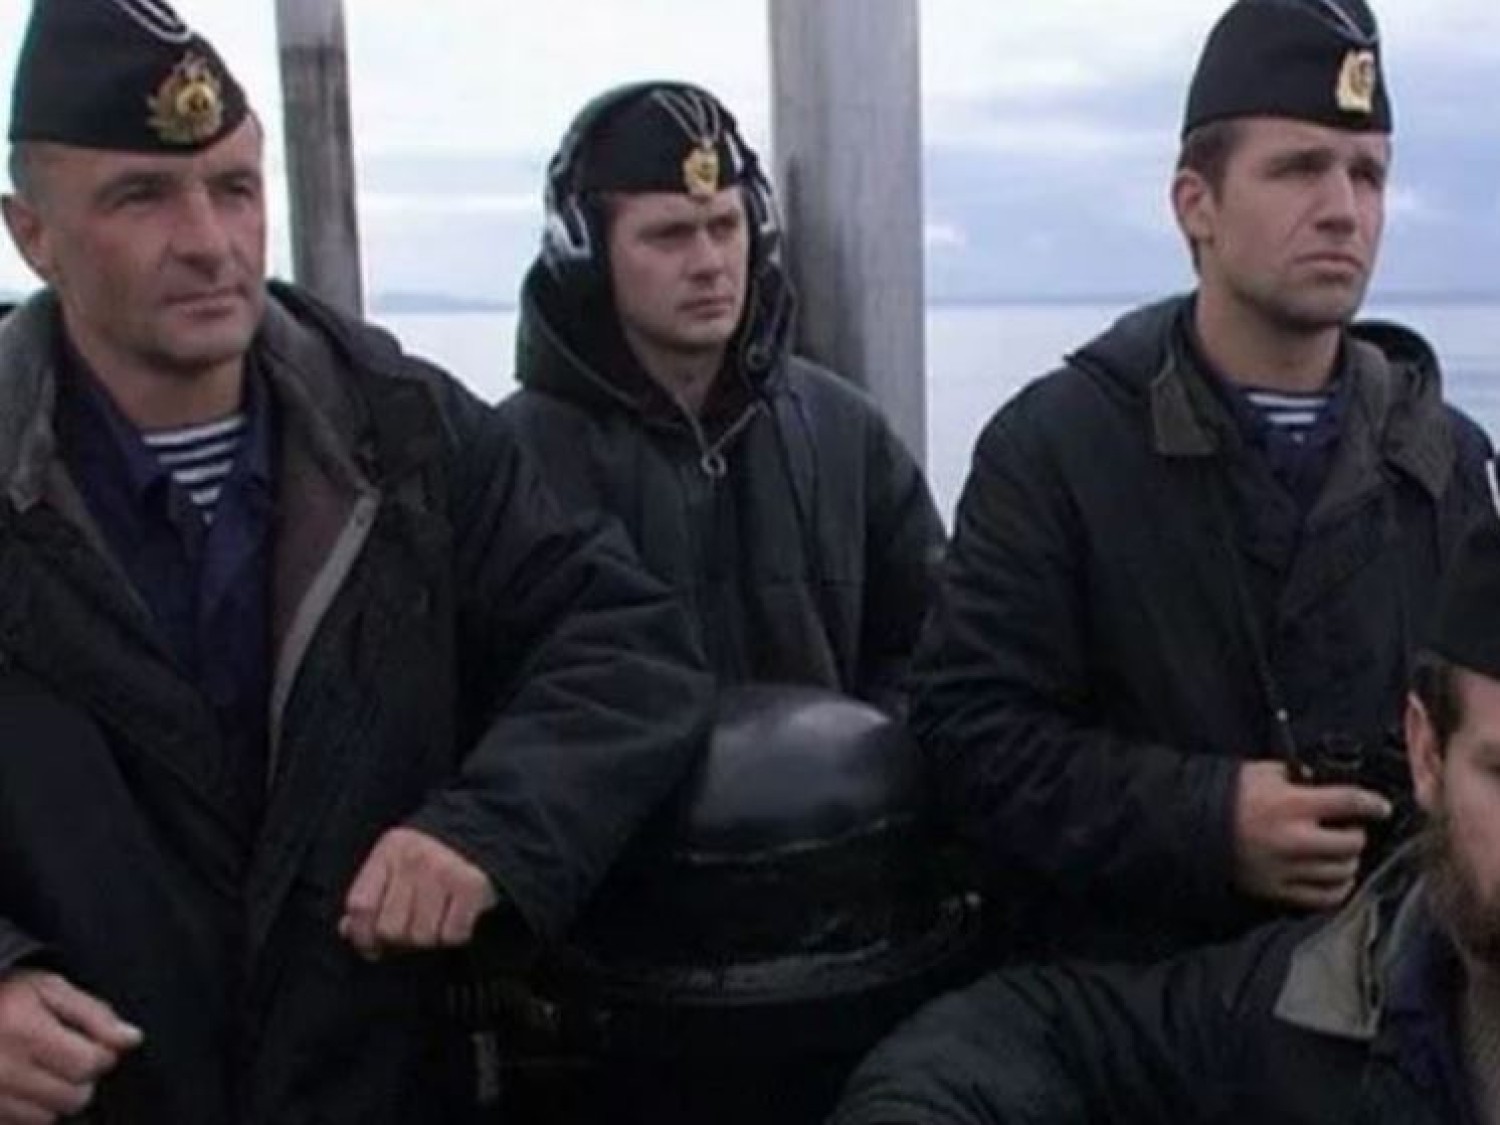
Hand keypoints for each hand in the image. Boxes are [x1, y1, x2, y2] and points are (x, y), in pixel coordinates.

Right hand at [0, 969, 140, 1124]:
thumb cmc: (3, 996)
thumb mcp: (48, 989)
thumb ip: (93, 1014)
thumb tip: (131, 1039)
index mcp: (26, 1033)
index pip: (89, 1065)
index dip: (100, 1054)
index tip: (89, 1044)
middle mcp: (4, 1072)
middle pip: (73, 1098)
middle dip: (79, 1079)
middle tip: (63, 1057)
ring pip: (47, 1119)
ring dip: (52, 1099)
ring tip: (38, 1071)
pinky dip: (27, 1111)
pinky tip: (20, 1086)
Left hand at [339, 828, 497, 960]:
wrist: (483, 831)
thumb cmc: (429, 858)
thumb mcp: (393, 865)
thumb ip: (369, 897)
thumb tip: (348, 930)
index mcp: (389, 851)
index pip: (361, 905)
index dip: (362, 935)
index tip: (372, 946)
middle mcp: (414, 859)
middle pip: (391, 929)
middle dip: (400, 939)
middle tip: (412, 928)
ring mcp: (444, 871)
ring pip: (422, 936)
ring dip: (429, 938)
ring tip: (435, 920)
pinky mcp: (472, 886)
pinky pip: (453, 934)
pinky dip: (454, 934)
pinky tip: (455, 917)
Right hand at [1232, 760, 1391, 910]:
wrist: (1188, 827)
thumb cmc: (1225, 797)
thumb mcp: (1259, 772)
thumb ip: (1294, 776)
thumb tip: (1320, 783)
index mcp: (1290, 804)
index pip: (1349, 802)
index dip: (1372, 804)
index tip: (1380, 807)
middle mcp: (1293, 839)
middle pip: (1352, 843)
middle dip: (1356, 834)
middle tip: (1349, 829)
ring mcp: (1286, 869)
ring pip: (1342, 872)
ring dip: (1347, 861)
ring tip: (1339, 852)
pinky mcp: (1277, 890)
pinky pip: (1324, 898)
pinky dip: (1337, 888)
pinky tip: (1334, 877)